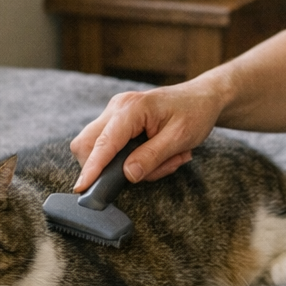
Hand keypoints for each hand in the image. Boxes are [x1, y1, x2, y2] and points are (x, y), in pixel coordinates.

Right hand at [71, 79, 224, 190]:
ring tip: (165, 159)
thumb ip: (152, 157)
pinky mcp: (119, 121)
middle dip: (110, 167)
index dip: (92, 168)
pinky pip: (112, 146)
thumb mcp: (180, 138)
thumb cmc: (195, 113)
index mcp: (132, 108)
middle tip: (152, 170)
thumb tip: (127, 175)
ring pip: (100, 148)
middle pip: (89, 144)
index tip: (82, 188)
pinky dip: (132, 158)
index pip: (103, 142)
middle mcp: (117, 107)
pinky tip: (159, 153)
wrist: (203, 97)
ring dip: (127, 164)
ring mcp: (115, 113)